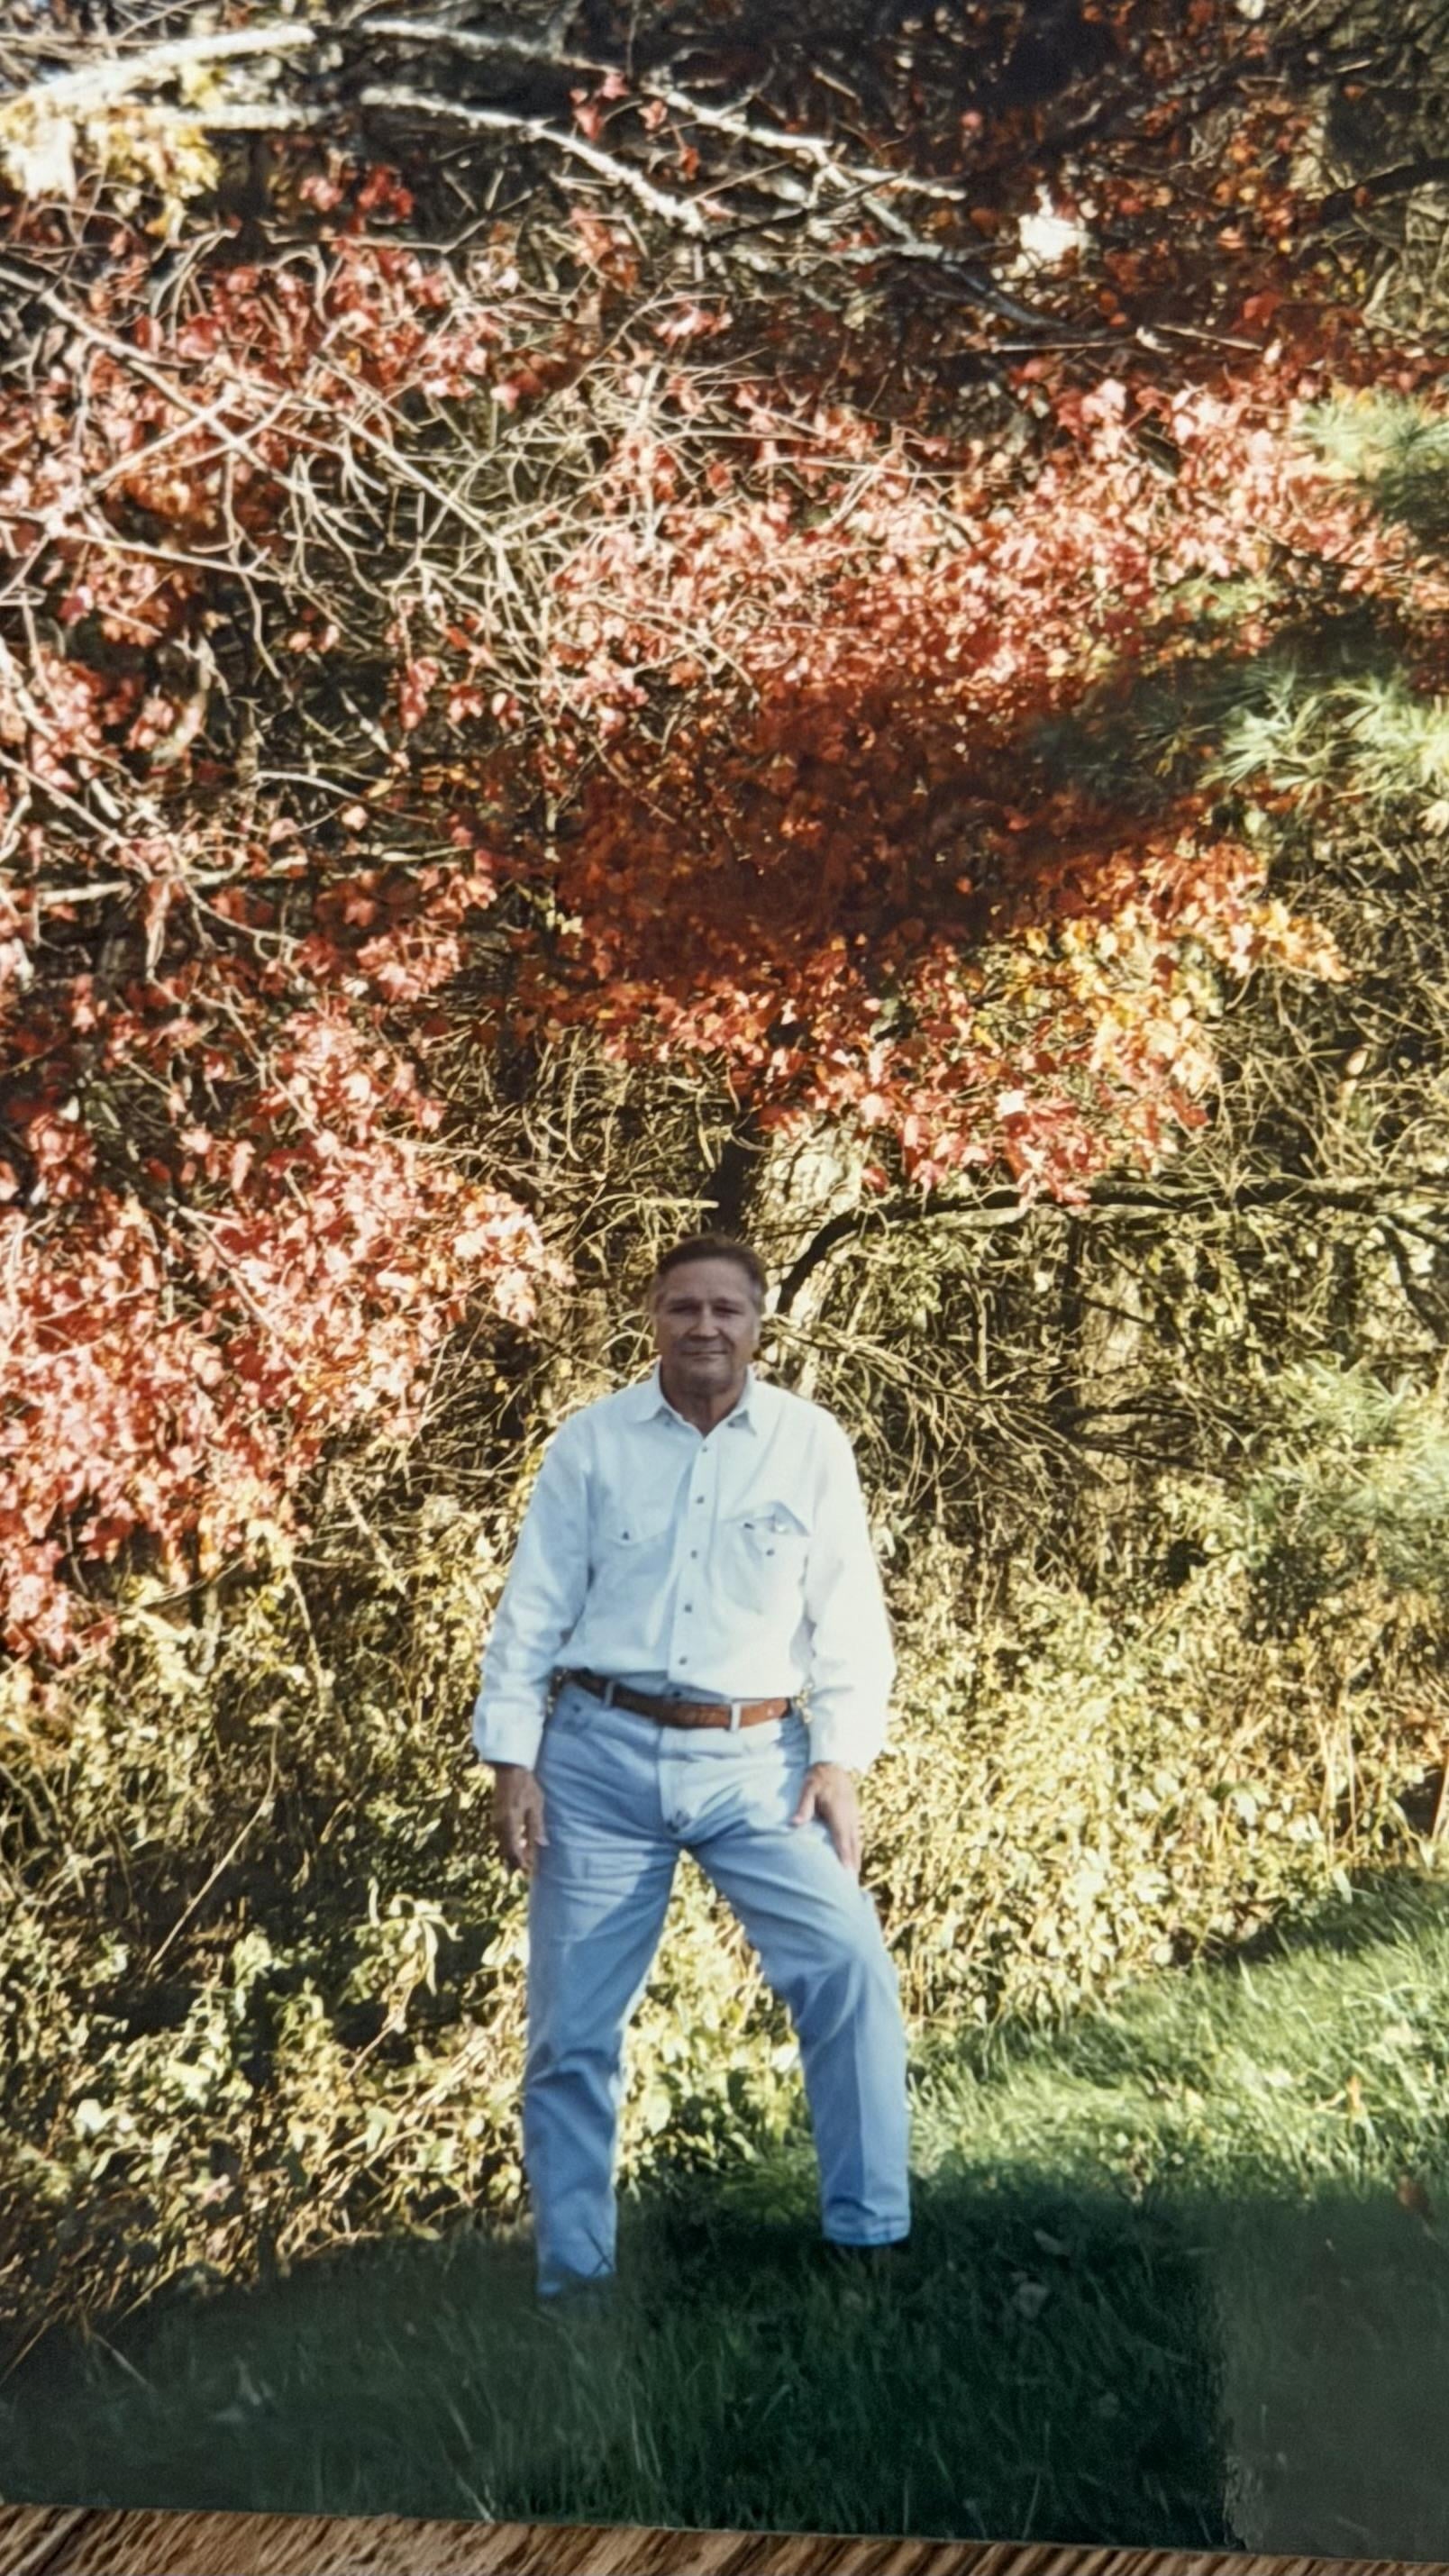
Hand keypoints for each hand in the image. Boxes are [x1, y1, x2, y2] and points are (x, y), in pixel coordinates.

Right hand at [493, 1763, 547, 1875]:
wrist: (509, 1770)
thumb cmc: (526, 1786)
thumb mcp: (535, 1805)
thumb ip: (537, 1826)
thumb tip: (542, 1845)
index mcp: (510, 1822)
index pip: (514, 1850)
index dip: (522, 1862)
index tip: (529, 1871)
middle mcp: (500, 1825)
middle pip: (506, 1850)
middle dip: (516, 1862)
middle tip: (526, 1872)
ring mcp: (496, 1821)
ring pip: (503, 1844)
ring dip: (512, 1854)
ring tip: (522, 1863)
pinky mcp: (496, 1818)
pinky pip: (501, 1837)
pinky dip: (509, 1844)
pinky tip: (517, 1846)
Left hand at [791, 1760, 861, 1876]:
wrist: (834, 1763)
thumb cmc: (818, 1777)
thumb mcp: (807, 1789)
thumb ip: (803, 1806)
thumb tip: (794, 1823)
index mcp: (839, 1813)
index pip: (842, 1840)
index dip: (845, 1858)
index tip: (847, 1874)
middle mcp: (850, 1817)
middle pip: (853, 1846)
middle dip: (853, 1865)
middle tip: (851, 1884)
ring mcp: (854, 1816)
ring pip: (857, 1842)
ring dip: (856, 1859)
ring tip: (854, 1877)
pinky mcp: (854, 1815)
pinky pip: (857, 1836)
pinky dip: (856, 1849)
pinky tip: (854, 1858)